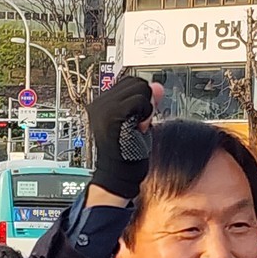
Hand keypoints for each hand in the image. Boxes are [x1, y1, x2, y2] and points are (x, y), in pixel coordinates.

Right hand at [86, 77, 161, 201]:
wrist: (118, 175)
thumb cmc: (127, 154)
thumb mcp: (138, 122)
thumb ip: (146, 102)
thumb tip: (157, 86)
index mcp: (101, 104)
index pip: (129, 82)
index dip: (140, 97)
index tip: (136, 117)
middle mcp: (99, 103)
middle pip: (135, 81)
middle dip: (143, 100)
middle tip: (136, 125)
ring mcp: (104, 108)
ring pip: (139, 88)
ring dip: (145, 107)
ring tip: (136, 126)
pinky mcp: (112, 114)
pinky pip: (140, 101)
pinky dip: (145, 113)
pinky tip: (138, 128)